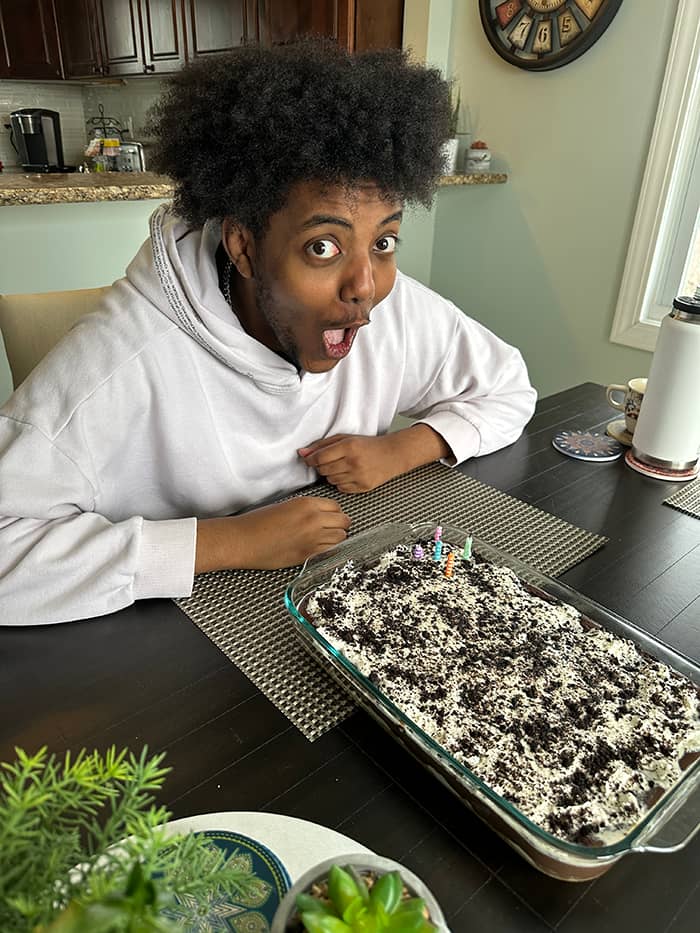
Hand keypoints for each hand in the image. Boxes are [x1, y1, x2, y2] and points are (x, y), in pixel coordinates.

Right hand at [195, 497, 350, 572]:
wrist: (244, 540)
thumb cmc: (257, 523)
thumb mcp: (286, 506)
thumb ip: (307, 509)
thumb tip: (322, 516)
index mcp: (307, 504)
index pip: (336, 506)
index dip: (334, 512)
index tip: (330, 517)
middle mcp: (314, 520)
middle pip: (343, 521)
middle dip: (339, 525)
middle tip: (331, 528)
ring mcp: (313, 538)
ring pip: (341, 537)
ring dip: (335, 538)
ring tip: (324, 539)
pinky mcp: (308, 555)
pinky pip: (330, 552)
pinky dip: (328, 550)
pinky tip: (317, 548)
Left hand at [298, 434, 399, 492]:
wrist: (393, 454)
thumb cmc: (368, 445)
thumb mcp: (345, 439)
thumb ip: (322, 445)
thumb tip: (302, 453)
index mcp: (349, 446)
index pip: (319, 457)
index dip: (311, 460)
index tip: (310, 459)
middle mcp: (354, 462)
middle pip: (323, 470)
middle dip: (323, 466)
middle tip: (331, 461)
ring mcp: (359, 476)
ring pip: (331, 480)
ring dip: (332, 475)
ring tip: (343, 467)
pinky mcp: (363, 487)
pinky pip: (341, 488)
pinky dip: (341, 483)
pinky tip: (350, 474)